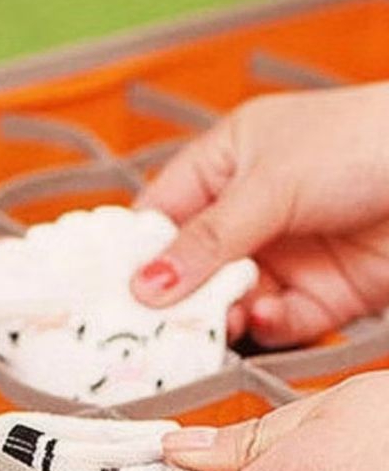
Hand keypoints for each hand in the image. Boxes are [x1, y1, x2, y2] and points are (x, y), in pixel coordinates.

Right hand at [131, 84, 388, 346]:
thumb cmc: (366, 142)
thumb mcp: (271, 184)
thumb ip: (207, 240)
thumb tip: (145, 286)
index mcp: (226, 164)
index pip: (161, 214)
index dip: (133, 251)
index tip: (107, 290)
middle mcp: (248, 214)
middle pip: (189, 267)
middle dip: (171, 297)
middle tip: (147, 327)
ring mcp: (282, 256)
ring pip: (227, 301)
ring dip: (217, 317)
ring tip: (208, 328)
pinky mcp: (318, 294)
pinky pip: (275, 320)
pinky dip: (266, 324)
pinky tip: (266, 314)